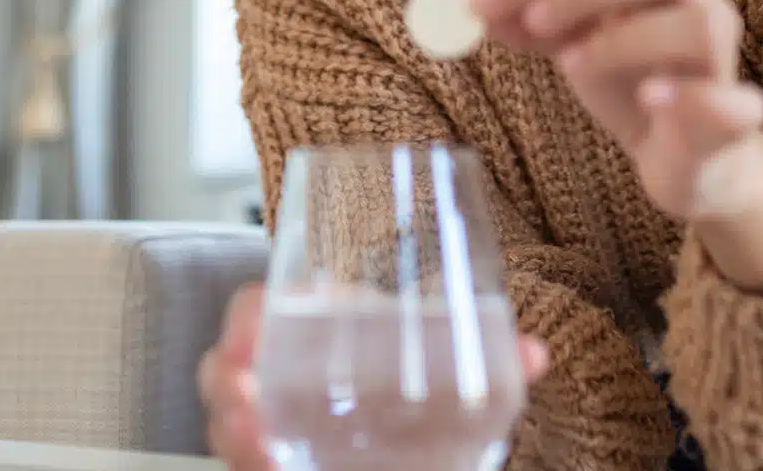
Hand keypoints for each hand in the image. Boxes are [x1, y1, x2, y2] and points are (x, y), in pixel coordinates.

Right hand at [199, 284, 551, 469]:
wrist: (399, 430)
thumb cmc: (402, 376)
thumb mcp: (435, 362)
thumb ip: (483, 359)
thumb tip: (533, 355)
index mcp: (312, 324)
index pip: (260, 307)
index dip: (250, 314)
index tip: (259, 324)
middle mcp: (277, 370)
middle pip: (229, 367)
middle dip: (228, 379)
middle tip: (248, 394)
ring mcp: (270, 418)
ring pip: (228, 420)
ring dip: (233, 430)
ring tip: (255, 440)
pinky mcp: (273, 455)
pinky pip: (245, 458)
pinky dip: (250, 460)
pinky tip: (271, 465)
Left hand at [473, 0, 762, 291]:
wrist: (687, 160)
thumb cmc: (631, 87)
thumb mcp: (572, 48)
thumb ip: (532, 25)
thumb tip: (473, 7)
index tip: (479, 1)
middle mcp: (700, 3)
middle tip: (533, 21)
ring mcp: (723, 59)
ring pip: (696, 25)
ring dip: (628, 38)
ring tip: (573, 64)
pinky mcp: (736, 118)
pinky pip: (732, 101)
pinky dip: (691, 96)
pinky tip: (651, 98)